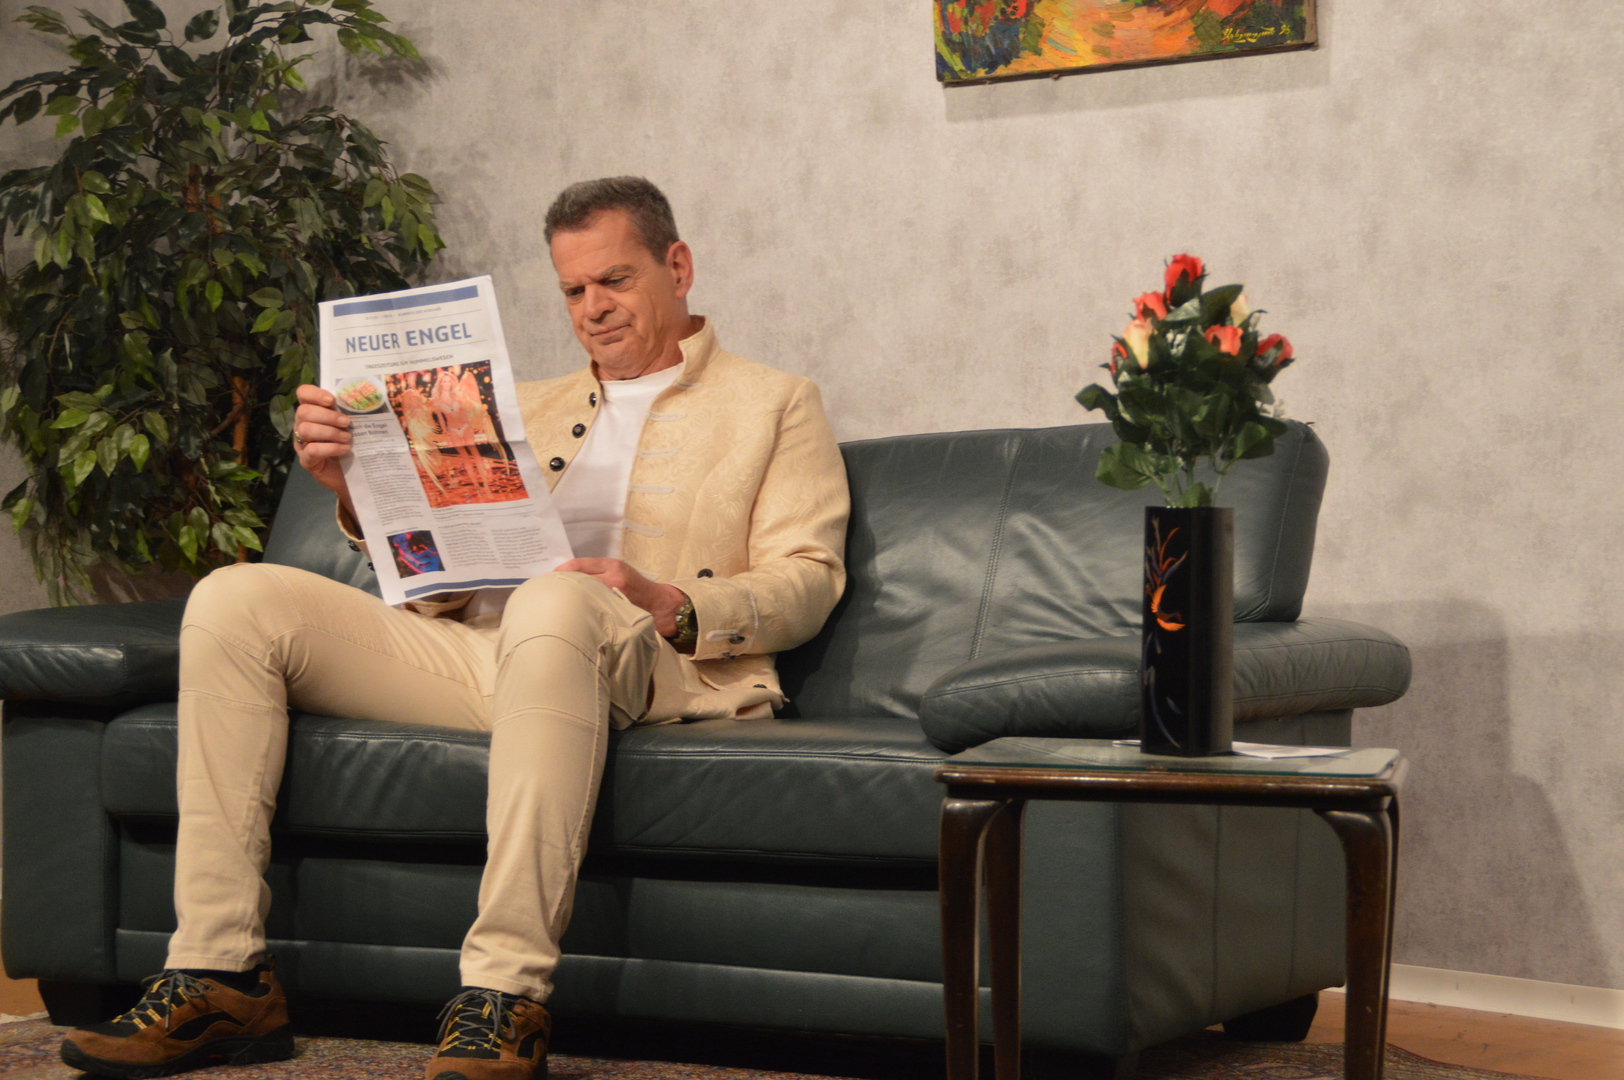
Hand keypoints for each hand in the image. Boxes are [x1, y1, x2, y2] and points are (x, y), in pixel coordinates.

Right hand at [293, 384, 354, 516]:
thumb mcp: (354, 424)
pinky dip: (330, 448)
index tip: (332, 401)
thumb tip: (369, 397)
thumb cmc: (353, 444)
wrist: (354, 474)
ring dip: (330, 432)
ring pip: (305, 429)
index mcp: (313, 412)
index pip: (303, 394)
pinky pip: (312, 450)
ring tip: (347, 438)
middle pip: (303, 411)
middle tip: (347, 423)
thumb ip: (353, 411)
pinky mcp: (307, 461)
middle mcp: (302, 425)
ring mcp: (302, 444)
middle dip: (328, 416)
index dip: (314, 394)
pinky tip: (344, 449)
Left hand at [554, 558, 686, 635]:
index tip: (551, 577)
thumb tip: (567, 575)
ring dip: (569, 598)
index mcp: (612, 566)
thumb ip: (597, 571)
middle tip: (549, 591)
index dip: (561, 571)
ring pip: (583, 594)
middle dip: (562, 584)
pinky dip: (582, 609)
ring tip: (558, 603)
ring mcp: (614, 595)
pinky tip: (575, 614)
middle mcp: (613, 577)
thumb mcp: (619, 571)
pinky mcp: (617, 610)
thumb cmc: (635, 587)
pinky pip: (594, 608)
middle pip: (578, 578)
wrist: (658, 604)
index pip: (578, 565)